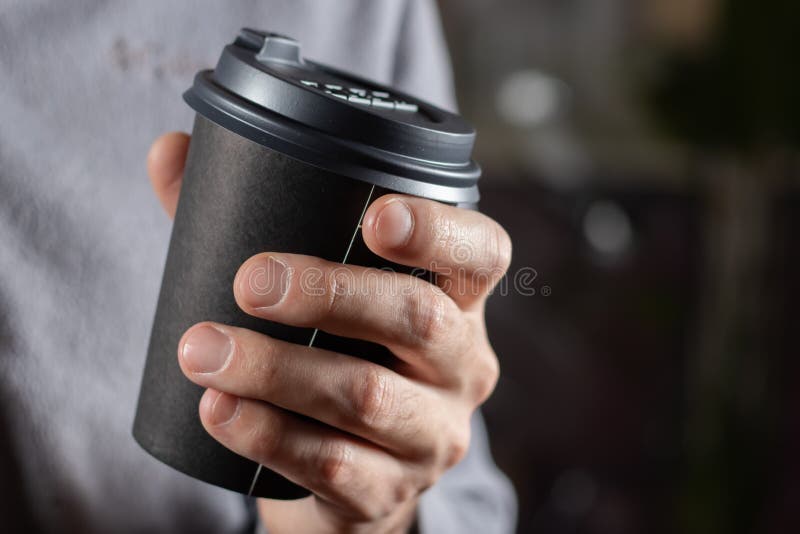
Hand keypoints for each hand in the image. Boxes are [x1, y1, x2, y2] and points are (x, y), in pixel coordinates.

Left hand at [148, 132, 511, 532]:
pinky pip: (335, 466)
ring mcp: (433, 436)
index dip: (440, 230)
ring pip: (368, 399)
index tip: (374, 215)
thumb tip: (171, 152)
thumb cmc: (335, 357)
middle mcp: (462, 367)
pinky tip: (218, 410)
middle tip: (250, 281)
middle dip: (331, 294)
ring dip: (277, 370)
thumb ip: (254, 215)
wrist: (351, 476)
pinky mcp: (389, 492)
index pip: (482, 254)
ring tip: (201, 349)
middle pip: (420, 320)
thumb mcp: (322, 294)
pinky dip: (270, 435)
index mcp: (455, 303)